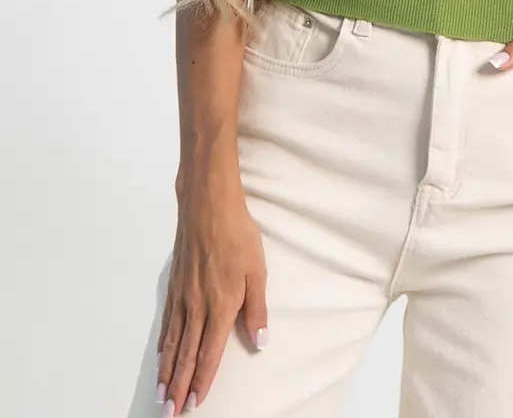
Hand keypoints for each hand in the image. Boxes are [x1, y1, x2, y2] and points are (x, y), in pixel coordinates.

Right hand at [156, 175, 268, 414]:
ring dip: (166, 372)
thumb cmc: (237, 235)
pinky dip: (162, 345)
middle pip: (185, 355)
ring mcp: (182, 297)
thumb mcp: (257, 271)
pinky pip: (166, 323)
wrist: (207, 206)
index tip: (196, 404)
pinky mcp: (174, 286)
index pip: (209, 353)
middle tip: (170, 413)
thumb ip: (257, 309)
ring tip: (160, 395)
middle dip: (178, 387)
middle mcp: (197, 307)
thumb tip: (261, 341)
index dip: (202, 381)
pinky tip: (160, 356)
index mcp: (220, 306)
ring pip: (171, 343)